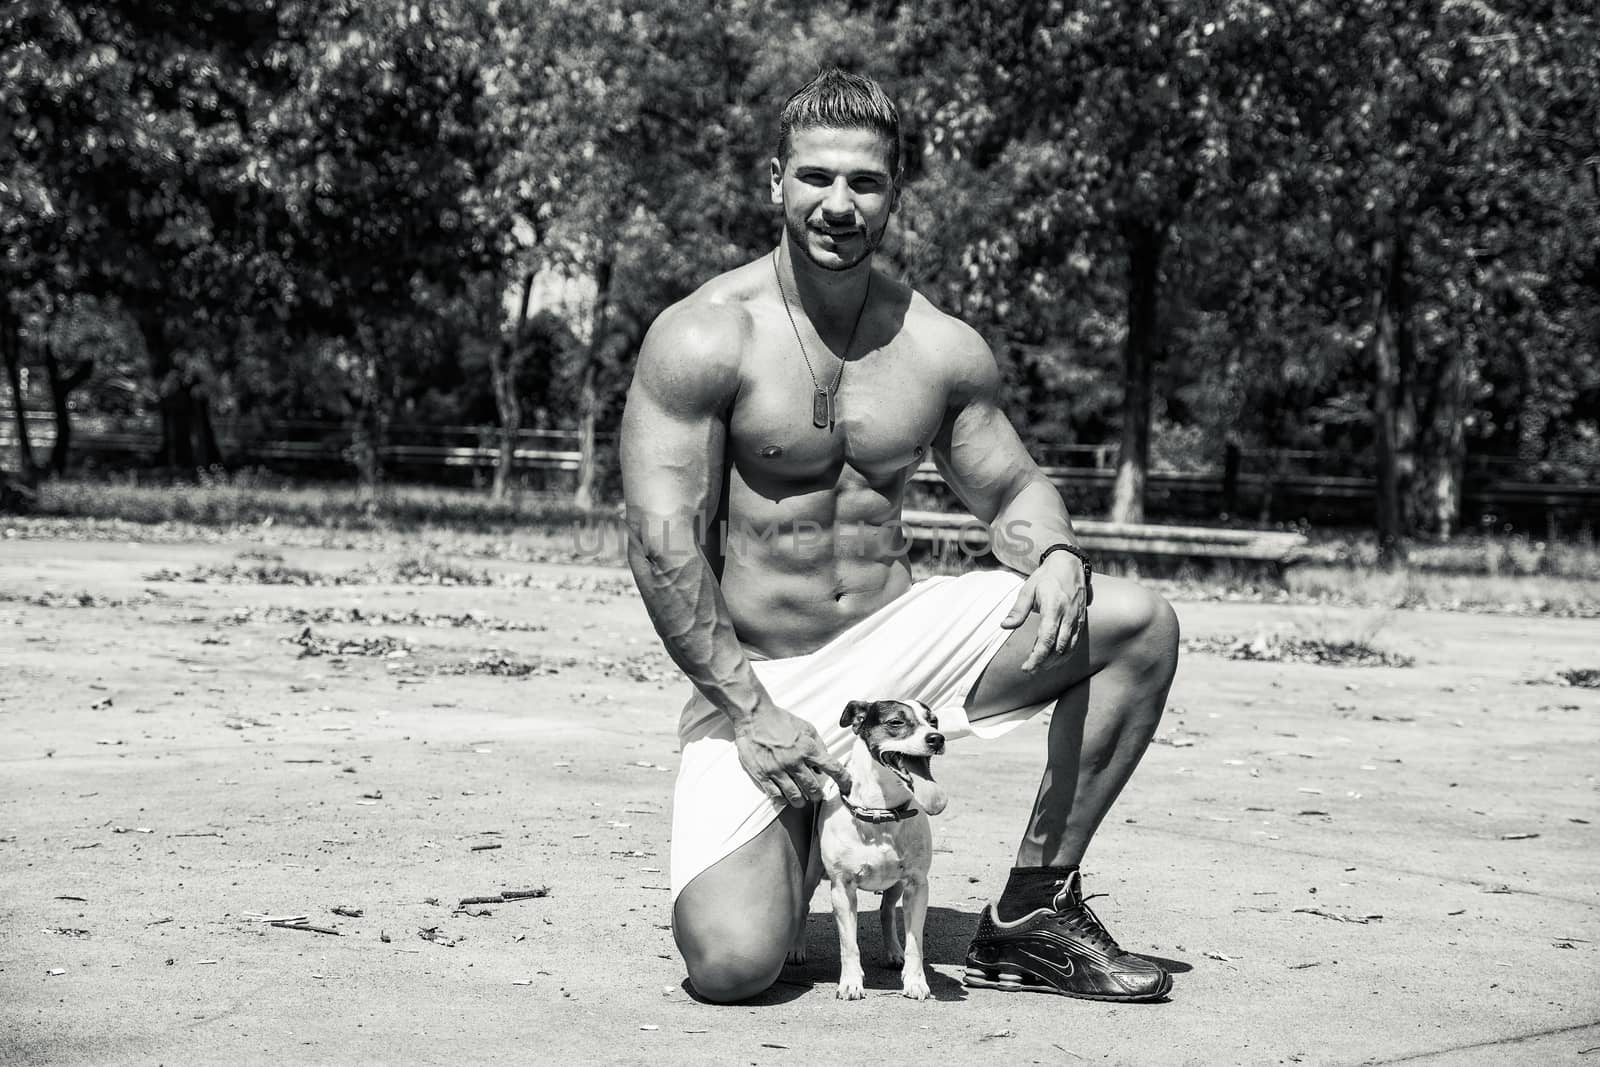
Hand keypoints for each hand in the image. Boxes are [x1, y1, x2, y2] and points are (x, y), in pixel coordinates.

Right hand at [733, 703, 851, 805]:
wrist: (754, 716)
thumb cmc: (780, 720)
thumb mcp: (806, 727)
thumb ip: (818, 746)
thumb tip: (824, 766)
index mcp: (808, 748)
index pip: (833, 769)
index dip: (843, 781)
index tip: (846, 787)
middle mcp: (795, 761)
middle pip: (813, 788)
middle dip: (817, 794)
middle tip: (816, 794)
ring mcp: (778, 769)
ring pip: (795, 796)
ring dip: (801, 801)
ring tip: (801, 799)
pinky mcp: (763, 775)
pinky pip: (776, 796)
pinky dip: (783, 800)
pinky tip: (784, 798)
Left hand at [1001, 552, 1088, 670]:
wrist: (1069, 564)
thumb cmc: (1045, 577)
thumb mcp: (1028, 589)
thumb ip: (1018, 610)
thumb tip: (1005, 626)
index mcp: (1053, 607)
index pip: (1046, 638)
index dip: (1037, 656)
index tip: (1026, 667)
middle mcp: (1067, 615)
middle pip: (1058, 648)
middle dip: (1044, 663)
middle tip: (1029, 670)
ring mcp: (1076, 619)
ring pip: (1068, 648)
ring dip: (1054, 662)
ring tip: (1039, 667)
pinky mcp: (1080, 621)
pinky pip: (1075, 643)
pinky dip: (1065, 655)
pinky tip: (1054, 660)